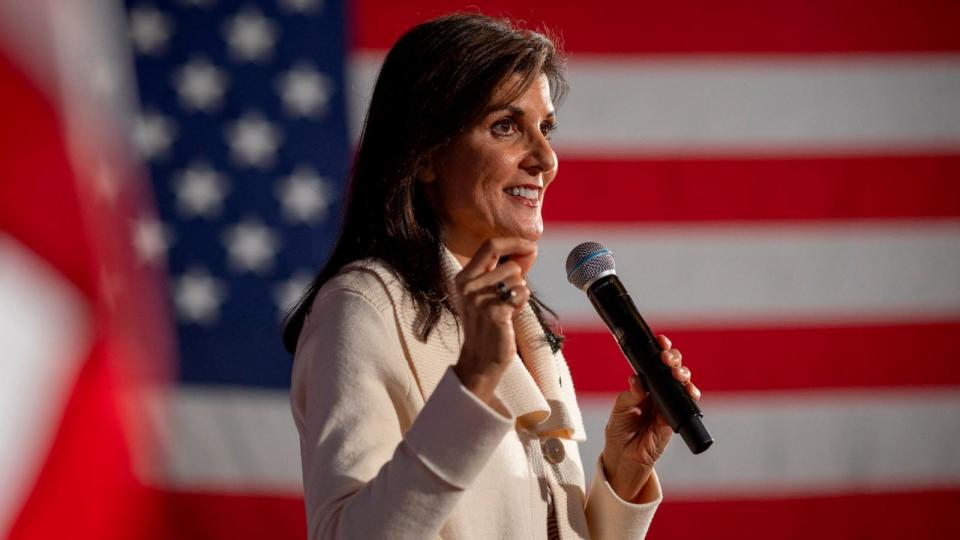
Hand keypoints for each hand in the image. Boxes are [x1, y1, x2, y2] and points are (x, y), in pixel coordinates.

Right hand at [452, 238, 536, 403]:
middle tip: (512, 294)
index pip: (490, 245)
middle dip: (521, 279)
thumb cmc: (489, 322)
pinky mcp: (494, 312)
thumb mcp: (492, 291)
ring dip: (520, 293)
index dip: (514, 242)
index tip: (531, 245)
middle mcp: (468, 285)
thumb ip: (509, 268)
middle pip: (510, 265)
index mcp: (464, 277)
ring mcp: (479, 299)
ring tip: (507, 308)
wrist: (481, 358)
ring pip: (518, 280)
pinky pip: (522, 294)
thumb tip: (530, 249)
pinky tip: (510, 315)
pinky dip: (522, 303)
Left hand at [600, 334, 700, 502]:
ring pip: (682, 383)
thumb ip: (630, 395)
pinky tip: (689, 390)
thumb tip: (637, 379)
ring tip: (676, 372)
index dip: (660, 350)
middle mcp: (658, 392)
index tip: (661, 341)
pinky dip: (690, 395)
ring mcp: (668, 404)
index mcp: (644, 385)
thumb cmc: (620, 431)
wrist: (624, 457)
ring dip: (683, 374)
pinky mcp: (675, 418)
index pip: (654, 363)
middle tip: (667, 358)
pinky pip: (687, 404)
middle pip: (672, 369)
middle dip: (673, 358)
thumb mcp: (620, 410)